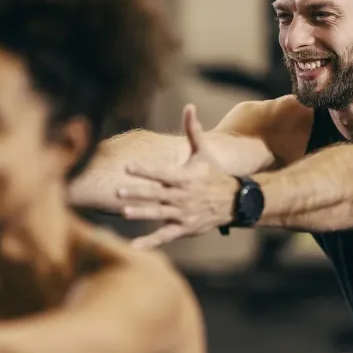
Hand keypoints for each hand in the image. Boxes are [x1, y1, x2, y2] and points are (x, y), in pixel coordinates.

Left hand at [117, 104, 239, 248]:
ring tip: (124, 212)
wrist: (233, 202)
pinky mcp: (183, 228)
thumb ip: (193, 130)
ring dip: (142, 213)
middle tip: (118, 191)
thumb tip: (188, 106)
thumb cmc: (213, 174)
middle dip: (138, 192)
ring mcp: (183, 214)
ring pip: (159, 214)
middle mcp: (183, 197)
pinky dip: (150, 242)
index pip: (162, 173)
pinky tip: (134, 246)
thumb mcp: (204, 152)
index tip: (128, 167)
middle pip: (157, 194)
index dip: (146, 170)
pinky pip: (165, 236)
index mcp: (185, 178)